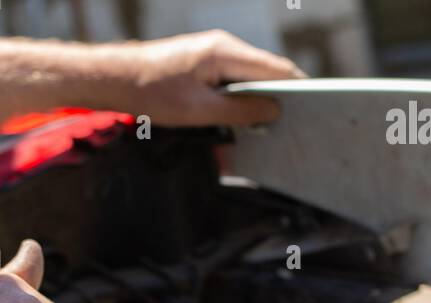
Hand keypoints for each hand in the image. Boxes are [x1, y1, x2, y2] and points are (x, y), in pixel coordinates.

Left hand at [98, 29, 303, 126]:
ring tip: (269, 129)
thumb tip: (272, 112)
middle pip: (266, 72)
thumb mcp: (199, 111)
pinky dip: (241, 100)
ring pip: (249, 78)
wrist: (118, 78)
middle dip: (280, 98)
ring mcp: (214, 53)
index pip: (275, 68)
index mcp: (226, 52)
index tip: (313, 110)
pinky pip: (233, 81)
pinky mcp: (205, 63)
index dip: (297, 89)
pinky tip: (242, 121)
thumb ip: (239, 112)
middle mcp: (224, 46)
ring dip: (258, 102)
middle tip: (294, 126)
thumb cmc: (153, 93)